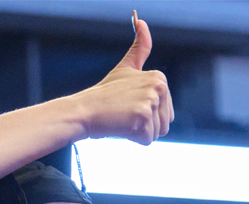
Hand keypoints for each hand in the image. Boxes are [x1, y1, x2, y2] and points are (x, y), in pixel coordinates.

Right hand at [71, 11, 173, 144]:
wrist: (83, 111)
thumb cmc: (102, 94)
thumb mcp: (126, 68)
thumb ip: (140, 46)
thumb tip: (140, 19)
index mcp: (159, 77)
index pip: (165, 111)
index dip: (145, 114)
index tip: (127, 104)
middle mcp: (159, 86)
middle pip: (165, 123)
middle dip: (145, 125)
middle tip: (124, 114)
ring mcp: (151, 101)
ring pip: (157, 132)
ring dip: (139, 133)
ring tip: (122, 120)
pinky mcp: (143, 116)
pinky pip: (147, 140)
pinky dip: (133, 139)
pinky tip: (121, 126)